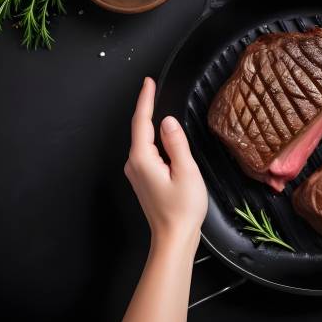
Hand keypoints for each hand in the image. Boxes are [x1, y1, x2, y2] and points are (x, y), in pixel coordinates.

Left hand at [124, 77, 207, 247]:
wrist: (174, 239)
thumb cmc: (182, 209)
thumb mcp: (186, 171)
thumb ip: (176, 143)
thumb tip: (168, 121)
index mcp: (142, 159)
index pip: (142, 121)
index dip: (145, 99)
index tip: (148, 82)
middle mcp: (134, 165)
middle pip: (141, 130)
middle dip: (148, 109)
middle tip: (154, 89)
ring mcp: (137, 174)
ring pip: (145, 142)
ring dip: (153, 126)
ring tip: (160, 109)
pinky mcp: (144, 181)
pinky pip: (148, 153)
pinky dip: (156, 142)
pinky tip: (166, 140)